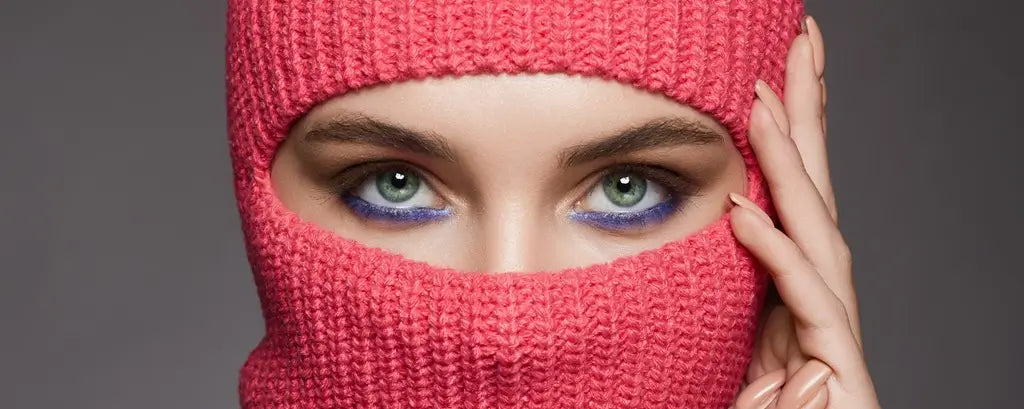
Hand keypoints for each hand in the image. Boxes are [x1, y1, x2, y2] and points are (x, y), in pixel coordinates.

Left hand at [728, 16, 880, 408]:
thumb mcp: (713, 353)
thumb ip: (721, 298)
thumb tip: (704, 227)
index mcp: (785, 298)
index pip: (787, 203)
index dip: (784, 140)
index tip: (766, 78)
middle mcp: (815, 309)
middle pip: (815, 198)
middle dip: (810, 120)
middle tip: (802, 44)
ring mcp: (832, 342)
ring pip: (818, 235)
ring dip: (792, 167)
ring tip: (767, 99)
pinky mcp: (839, 379)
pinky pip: (810, 306)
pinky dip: (780, 257)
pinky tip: (749, 213)